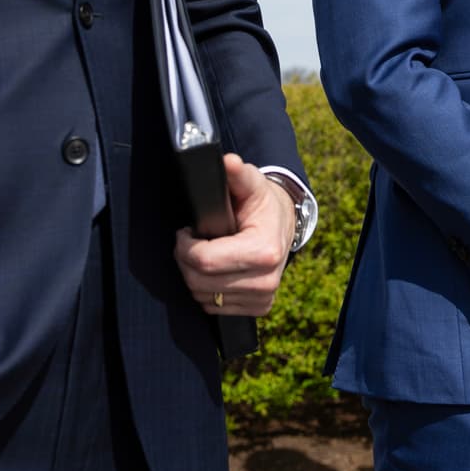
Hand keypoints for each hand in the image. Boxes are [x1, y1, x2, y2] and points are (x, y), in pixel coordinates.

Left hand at [174, 154, 295, 316]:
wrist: (284, 224)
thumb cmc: (263, 203)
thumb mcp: (252, 184)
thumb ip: (237, 174)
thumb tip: (228, 162)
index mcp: (264, 251)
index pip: (204, 261)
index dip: (185, 246)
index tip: (186, 231)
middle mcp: (266, 281)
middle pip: (199, 282)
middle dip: (186, 260)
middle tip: (190, 240)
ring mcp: (263, 298)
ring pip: (203, 297)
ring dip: (195, 275)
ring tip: (204, 252)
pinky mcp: (259, 308)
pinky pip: (214, 306)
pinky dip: (207, 289)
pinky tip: (215, 269)